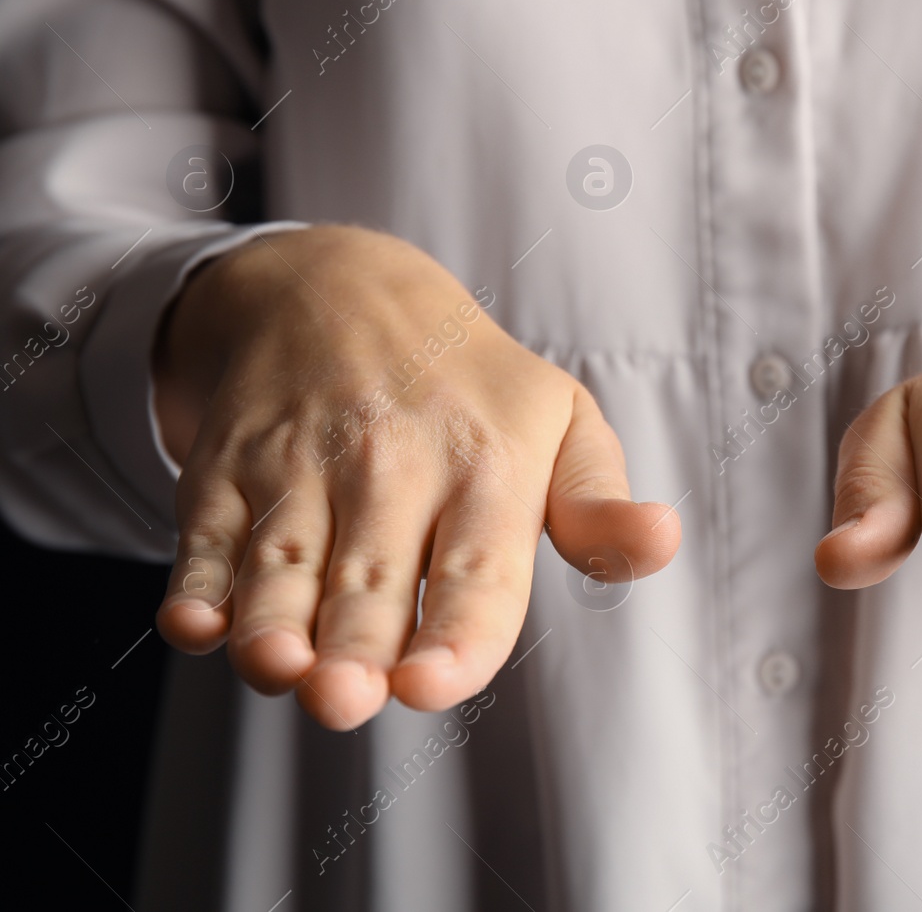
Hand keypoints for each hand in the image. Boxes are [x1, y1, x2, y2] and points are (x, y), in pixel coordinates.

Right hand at [153, 226, 678, 728]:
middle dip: (356, 645)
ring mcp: (302, 466)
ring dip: (274, 621)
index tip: (433, 685)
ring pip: (285, 561)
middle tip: (347, 700)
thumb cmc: (471, 386)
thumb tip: (661, 543)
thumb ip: (600, 503)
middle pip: (372, 579)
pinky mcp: (230, 470)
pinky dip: (199, 578)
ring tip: (276, 669)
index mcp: (485, 467)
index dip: (457, 634)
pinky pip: (208, 533)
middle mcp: (392, 466)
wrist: (337, 287)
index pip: (476, 570)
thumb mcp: (560, 421)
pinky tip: (194, 622)